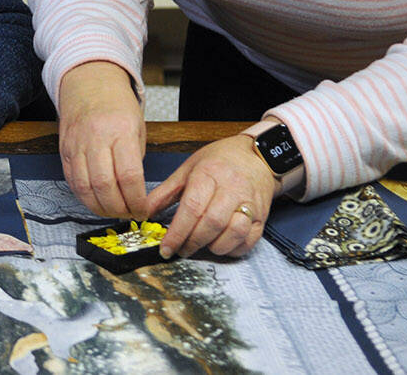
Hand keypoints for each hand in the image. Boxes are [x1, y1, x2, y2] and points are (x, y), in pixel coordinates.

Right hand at [57, 60, 147, 218]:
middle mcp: (96, 137)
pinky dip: (83, 196)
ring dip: (99, 207)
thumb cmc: (117, 104)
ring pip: (84, 187)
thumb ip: (135, 159)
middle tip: (128, 214)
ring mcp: (77, 144)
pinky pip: (71, 180)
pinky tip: (95, 200)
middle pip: (104, 185)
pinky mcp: (64, 149)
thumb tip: (135, 193)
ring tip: (112, 211)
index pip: (129, 175)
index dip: (136, 200)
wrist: (88, 81)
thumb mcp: (137, 127)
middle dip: (118, 208)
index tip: (142, 210)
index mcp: (120, 130)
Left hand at [145, 135, 278, 258]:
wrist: (257, 156)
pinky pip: (249, 240)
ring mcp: (250, 203)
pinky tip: (221, 244)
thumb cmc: (220, 161)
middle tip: (181, 250)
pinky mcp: (262, 216)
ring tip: (202, 245)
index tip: (166, 247)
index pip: (192, 207)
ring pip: (233, 233)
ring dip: (214, 246)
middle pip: (212, 223)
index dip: (177, 232)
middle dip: (192, 242)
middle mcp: (232, 188)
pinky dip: (233, 248)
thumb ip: (165, 192)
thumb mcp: (188, 169)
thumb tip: (144, 212)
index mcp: (209, 174)